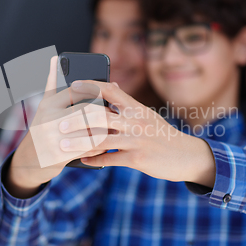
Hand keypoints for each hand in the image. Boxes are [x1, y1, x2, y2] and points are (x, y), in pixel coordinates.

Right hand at [7, 57, 107, 197]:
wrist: (29, 160)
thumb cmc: (42, 128)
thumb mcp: (44, 105)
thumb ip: (53, 83)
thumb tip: (56, 58)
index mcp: (47, 105)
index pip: (76, 92)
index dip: (94, 92)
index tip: (107, 94)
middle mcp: (48, 120)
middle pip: (86, 112)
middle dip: (104, 113)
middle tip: (116, 113)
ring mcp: (53, 138)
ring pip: (89, 131)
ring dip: (106, 130)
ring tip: (116, 127)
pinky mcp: (60, 155)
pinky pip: (87, 148)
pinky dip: (100, 146)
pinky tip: (108, 144)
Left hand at [59, 80, 215, 185]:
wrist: (185, 155)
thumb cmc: (162, 134)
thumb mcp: (147, 115)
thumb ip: (128, 104)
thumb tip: (111, 85)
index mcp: (137, 108)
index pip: (112, 91)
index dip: (91, 86)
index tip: (73, 85)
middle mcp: (136, 121)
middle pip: (102, 116)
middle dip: (78, 120)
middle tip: (59, 123)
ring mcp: (137, 140)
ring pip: (102, 140)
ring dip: (80, 143)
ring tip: (63, 145)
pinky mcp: (138, 158)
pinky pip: (111, 159)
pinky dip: (95, 160)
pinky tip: (83, 161)